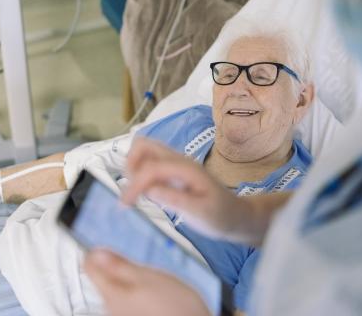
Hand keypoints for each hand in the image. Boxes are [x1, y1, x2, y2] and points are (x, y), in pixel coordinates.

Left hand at [84, 249, 210, 315]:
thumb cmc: (176, 306)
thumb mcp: (148, 276)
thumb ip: (119, 265)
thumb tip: (96, 253)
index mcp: (111, 294)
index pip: (88, 266)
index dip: (96, 250)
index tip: (108, 243)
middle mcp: (111, 308)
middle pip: (102, 278)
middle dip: (116, 265)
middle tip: (136, 260)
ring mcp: (122, 315)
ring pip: (116, 288)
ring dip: (129, 277)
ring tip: (150, 276)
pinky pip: (127, 299)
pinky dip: (137, 290)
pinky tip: (154, 291)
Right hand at [122, 137, 252, 239]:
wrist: (236, 216)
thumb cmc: (221, 216)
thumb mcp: (200, 213)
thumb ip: (174, 199)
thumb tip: (148, 189)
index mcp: (186, 169)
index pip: (151, 167)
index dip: (134, 184)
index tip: (125, 205)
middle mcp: (179, 161)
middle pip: (143, 145)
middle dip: (129, 166)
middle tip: (130, 192)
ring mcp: (175, 164)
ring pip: (144, 151)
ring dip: (133, 168)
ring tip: (135, 193)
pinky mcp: (172, 172)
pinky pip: (150, 163)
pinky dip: (139, 173)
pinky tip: (144, 193)